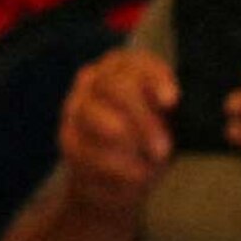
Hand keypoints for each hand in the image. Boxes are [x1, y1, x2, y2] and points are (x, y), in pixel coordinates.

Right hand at [56, 51, 176, 217]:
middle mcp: (94, 80)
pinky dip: (114, 167)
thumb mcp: (165, 120)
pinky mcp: (69, 139)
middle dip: (140, 118)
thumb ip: (166, 106)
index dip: (154, 78)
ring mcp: (76, 108)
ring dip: (125, 145)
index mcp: (122, 67)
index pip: (136, 63)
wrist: (120, 178)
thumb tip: (170, 101)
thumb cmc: (149, 137)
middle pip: (113, 86)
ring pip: (93, 115)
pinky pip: (85, 150)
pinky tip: (135, 176)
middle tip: (163, 149)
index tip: (172, 101)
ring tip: (149, 167)